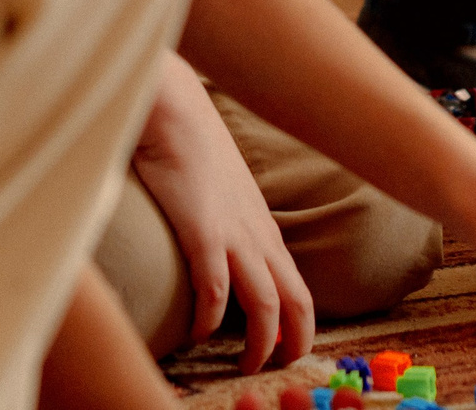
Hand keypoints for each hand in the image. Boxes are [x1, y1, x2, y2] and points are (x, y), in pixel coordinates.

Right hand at [130, 55, 314, 371]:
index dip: (300, 322)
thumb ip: (225, 219)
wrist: (175, 108)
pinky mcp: (204, 232)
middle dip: (296, 341)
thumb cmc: (191, 144)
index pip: (296, 284)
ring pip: (265, 303)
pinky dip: (210, 319)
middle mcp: (257, 233)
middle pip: (296, 299)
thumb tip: (217, 247)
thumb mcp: (220, 190)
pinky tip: (197, 333)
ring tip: (247, 365)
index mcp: (262, 226)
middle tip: (284, 367)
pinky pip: (215, 290)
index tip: (290, 349)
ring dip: (260, 342)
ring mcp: (234, 234)